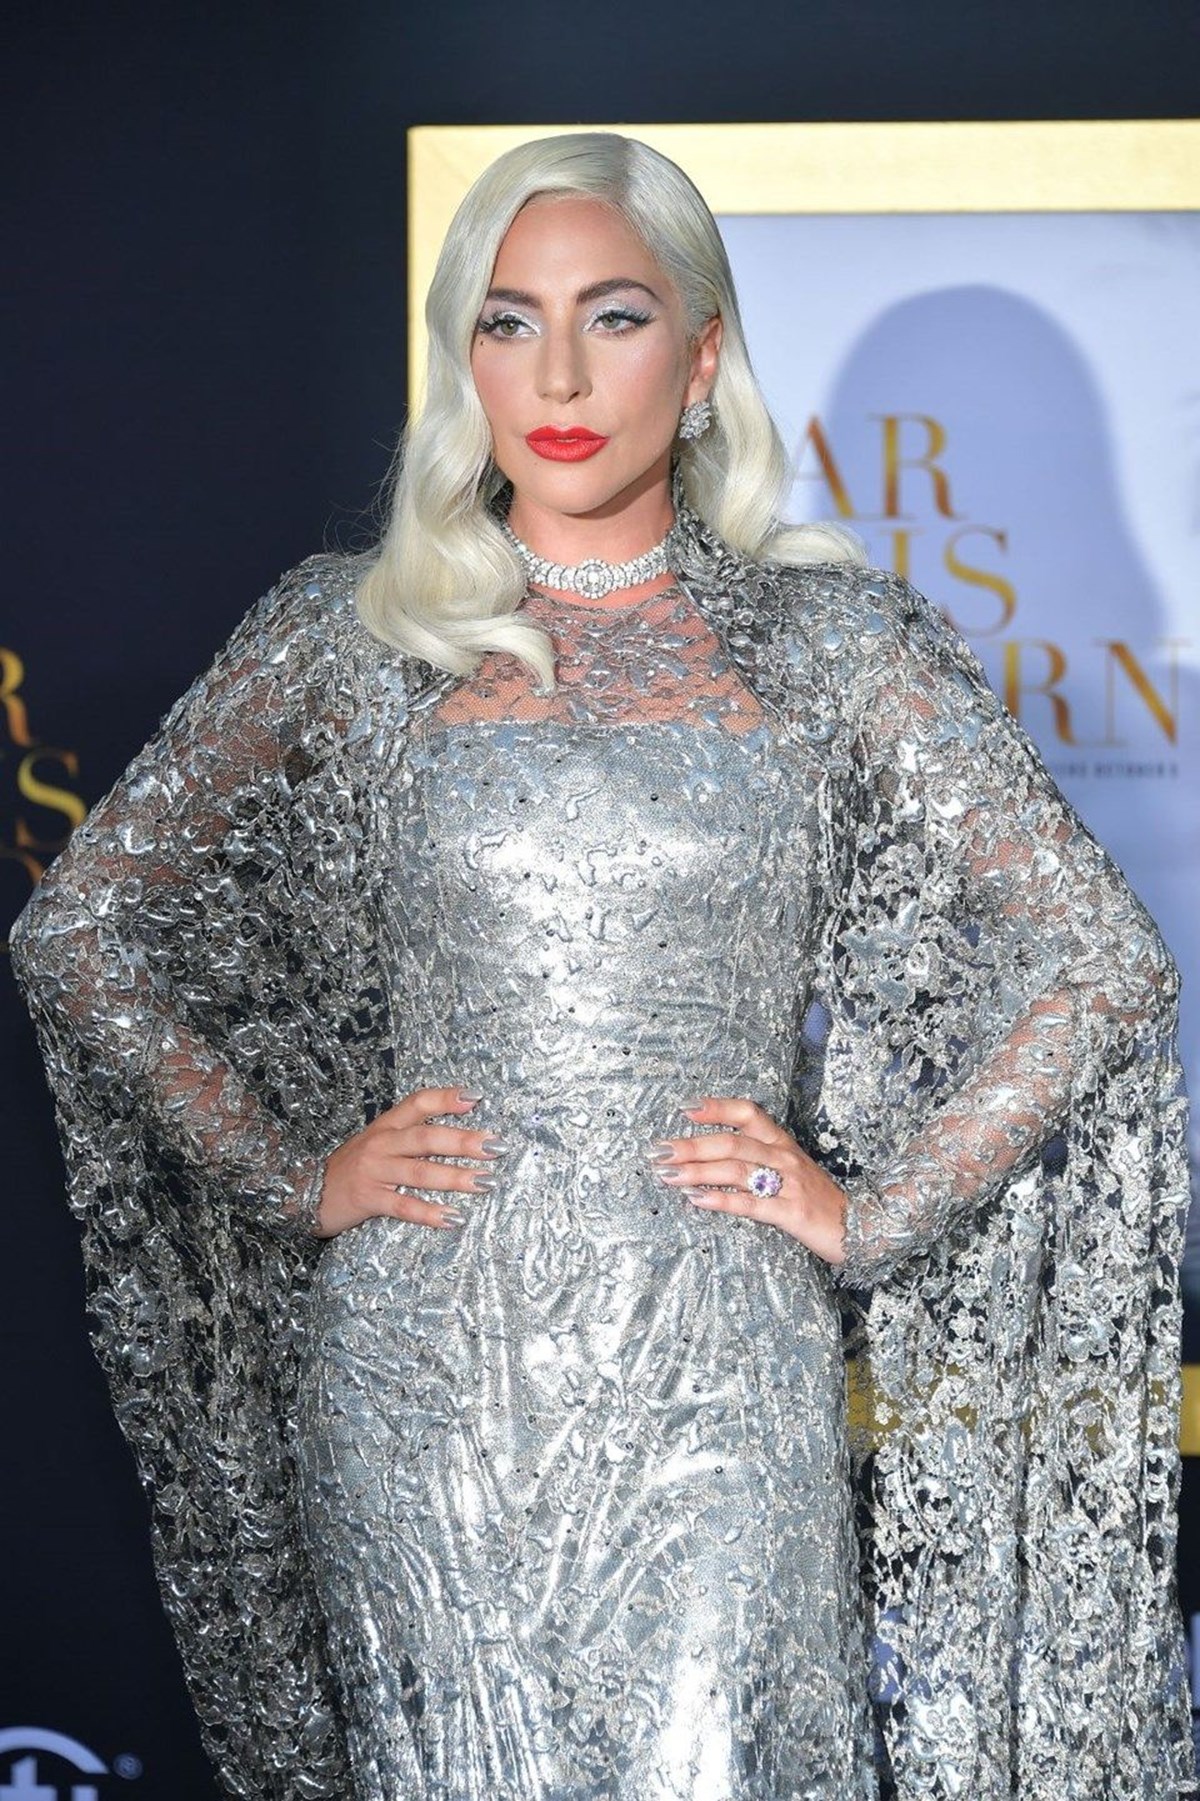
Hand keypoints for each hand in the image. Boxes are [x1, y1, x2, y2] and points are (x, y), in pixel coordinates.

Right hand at [312, 1086, 502, 1238]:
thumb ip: (409, 1134)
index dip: (446, 1098)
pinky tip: (454, 1218)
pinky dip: (430, 1213)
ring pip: (420, 1173)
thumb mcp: (377, 1142)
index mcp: (386, 1126)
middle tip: (496, 1146)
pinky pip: (403, 1206)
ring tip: (486, 1182)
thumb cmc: (351, 1167)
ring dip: (456, 1178)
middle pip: (426, 1138)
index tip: (476, 1098)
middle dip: (464, 1141)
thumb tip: (457, 1131)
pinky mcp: (367, 1199)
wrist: (303, 1190)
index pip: (418, 1102)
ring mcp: (373, 1171)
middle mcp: (381, 1144)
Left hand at [651, 1095, 847, 1267]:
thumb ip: (757, 1159)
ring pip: (737, 1170)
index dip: (717, 1108)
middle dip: (692, 1145)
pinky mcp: (791, 1212)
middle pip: (732, 1143)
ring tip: (668, 1174)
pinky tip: (697, 1200)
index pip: (748, 1114)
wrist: (862, 1224)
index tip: (685, 1108)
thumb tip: (710, 1157)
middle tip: (659, 1150)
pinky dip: (721, 1200)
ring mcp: (788, 1184)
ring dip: (697, 1171)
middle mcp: (783, 1157)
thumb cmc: (817, 1198)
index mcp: (782, 1143)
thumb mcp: (789, 1170)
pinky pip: (751, 1203)